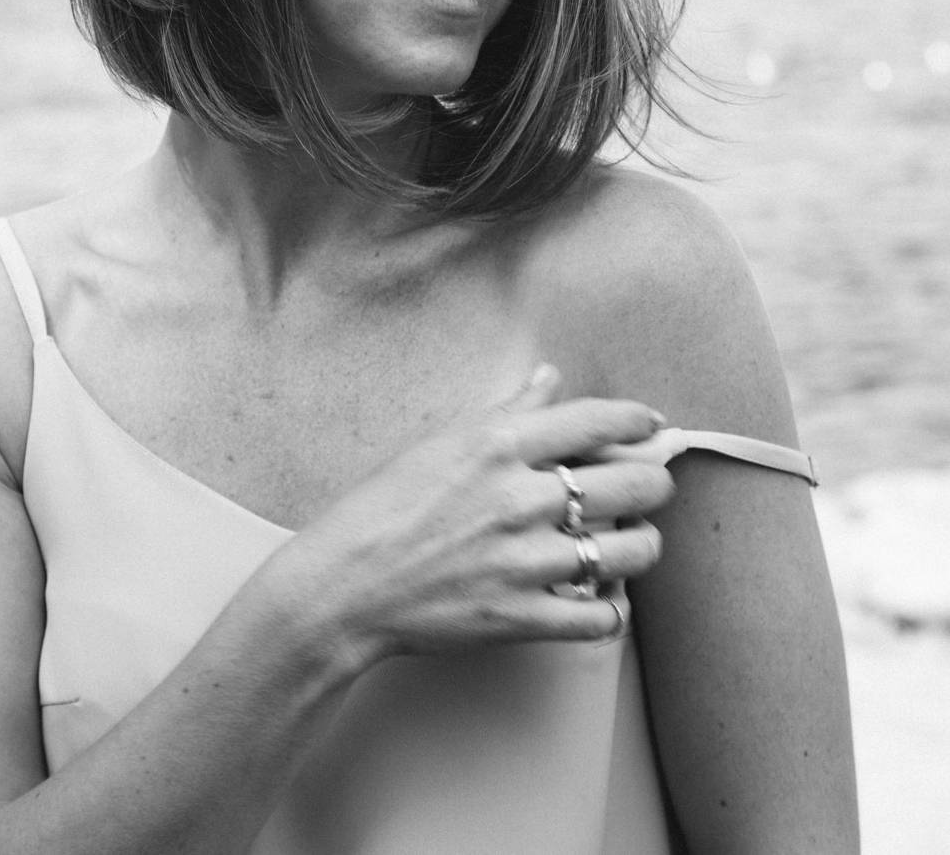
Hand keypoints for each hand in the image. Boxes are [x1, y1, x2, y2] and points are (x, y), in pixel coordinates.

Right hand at [284, 365, 673, 662]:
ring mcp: (524, 561)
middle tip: (648, 488)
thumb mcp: (442, 441)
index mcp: (500, 445)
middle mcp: (520, 498)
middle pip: (632, 484)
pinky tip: (599, 597)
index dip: (638, 420)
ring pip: (629, 551)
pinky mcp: (521, 616)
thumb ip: (508, 411)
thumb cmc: (384, 506)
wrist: (344, 584)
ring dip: (641, 545)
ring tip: (632, 542)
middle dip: (653, 484)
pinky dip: (610, 610)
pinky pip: (599, 618)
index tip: (652, 425)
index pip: (598, 420)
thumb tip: (549, 378)